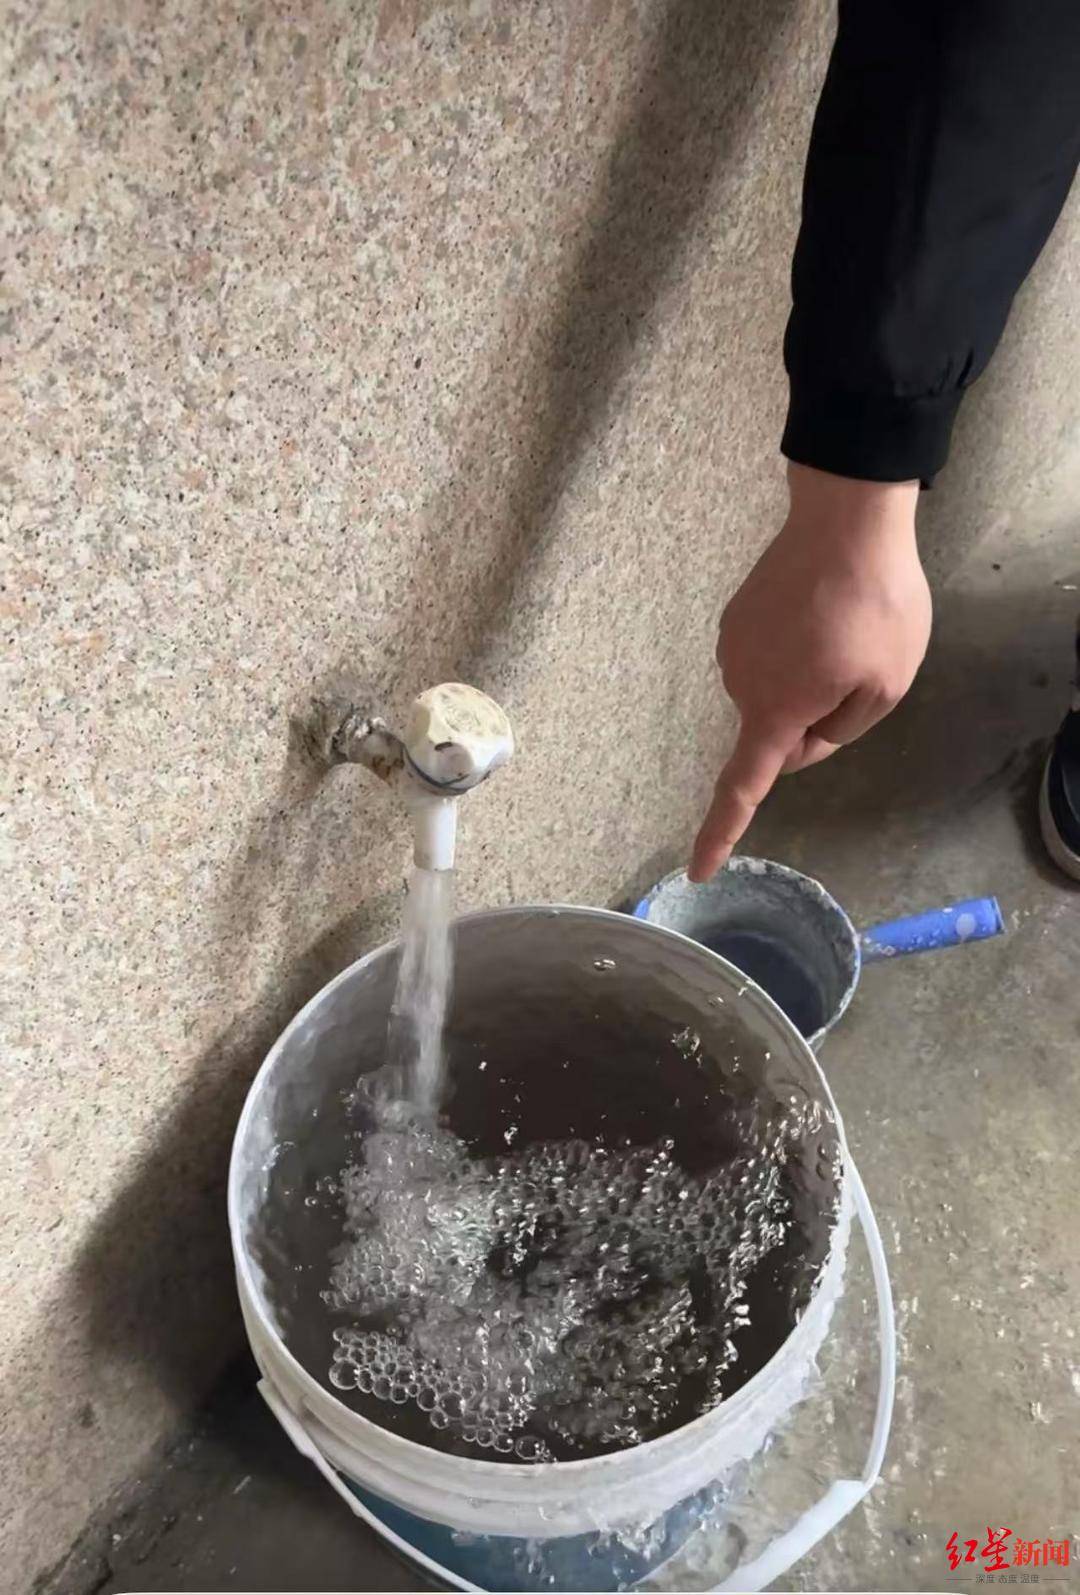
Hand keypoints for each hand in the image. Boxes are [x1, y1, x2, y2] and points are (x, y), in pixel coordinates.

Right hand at [689, 463, 929, 880]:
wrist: (845, 517)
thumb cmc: (876, 606)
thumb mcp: (887, 685)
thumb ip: (842, 730)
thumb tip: (803, 738)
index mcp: (776, 711)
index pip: (743, 786)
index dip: (721, 832)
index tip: (698, 868)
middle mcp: (740, 684)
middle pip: (776, 732)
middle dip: (816, 718)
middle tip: (859, 668)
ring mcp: (732, 647)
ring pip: (775, 692)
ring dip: (808, 679)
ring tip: (844, 630)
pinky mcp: (735, 618)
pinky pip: (768, 657)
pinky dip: (795, 650)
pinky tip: (822, 612)